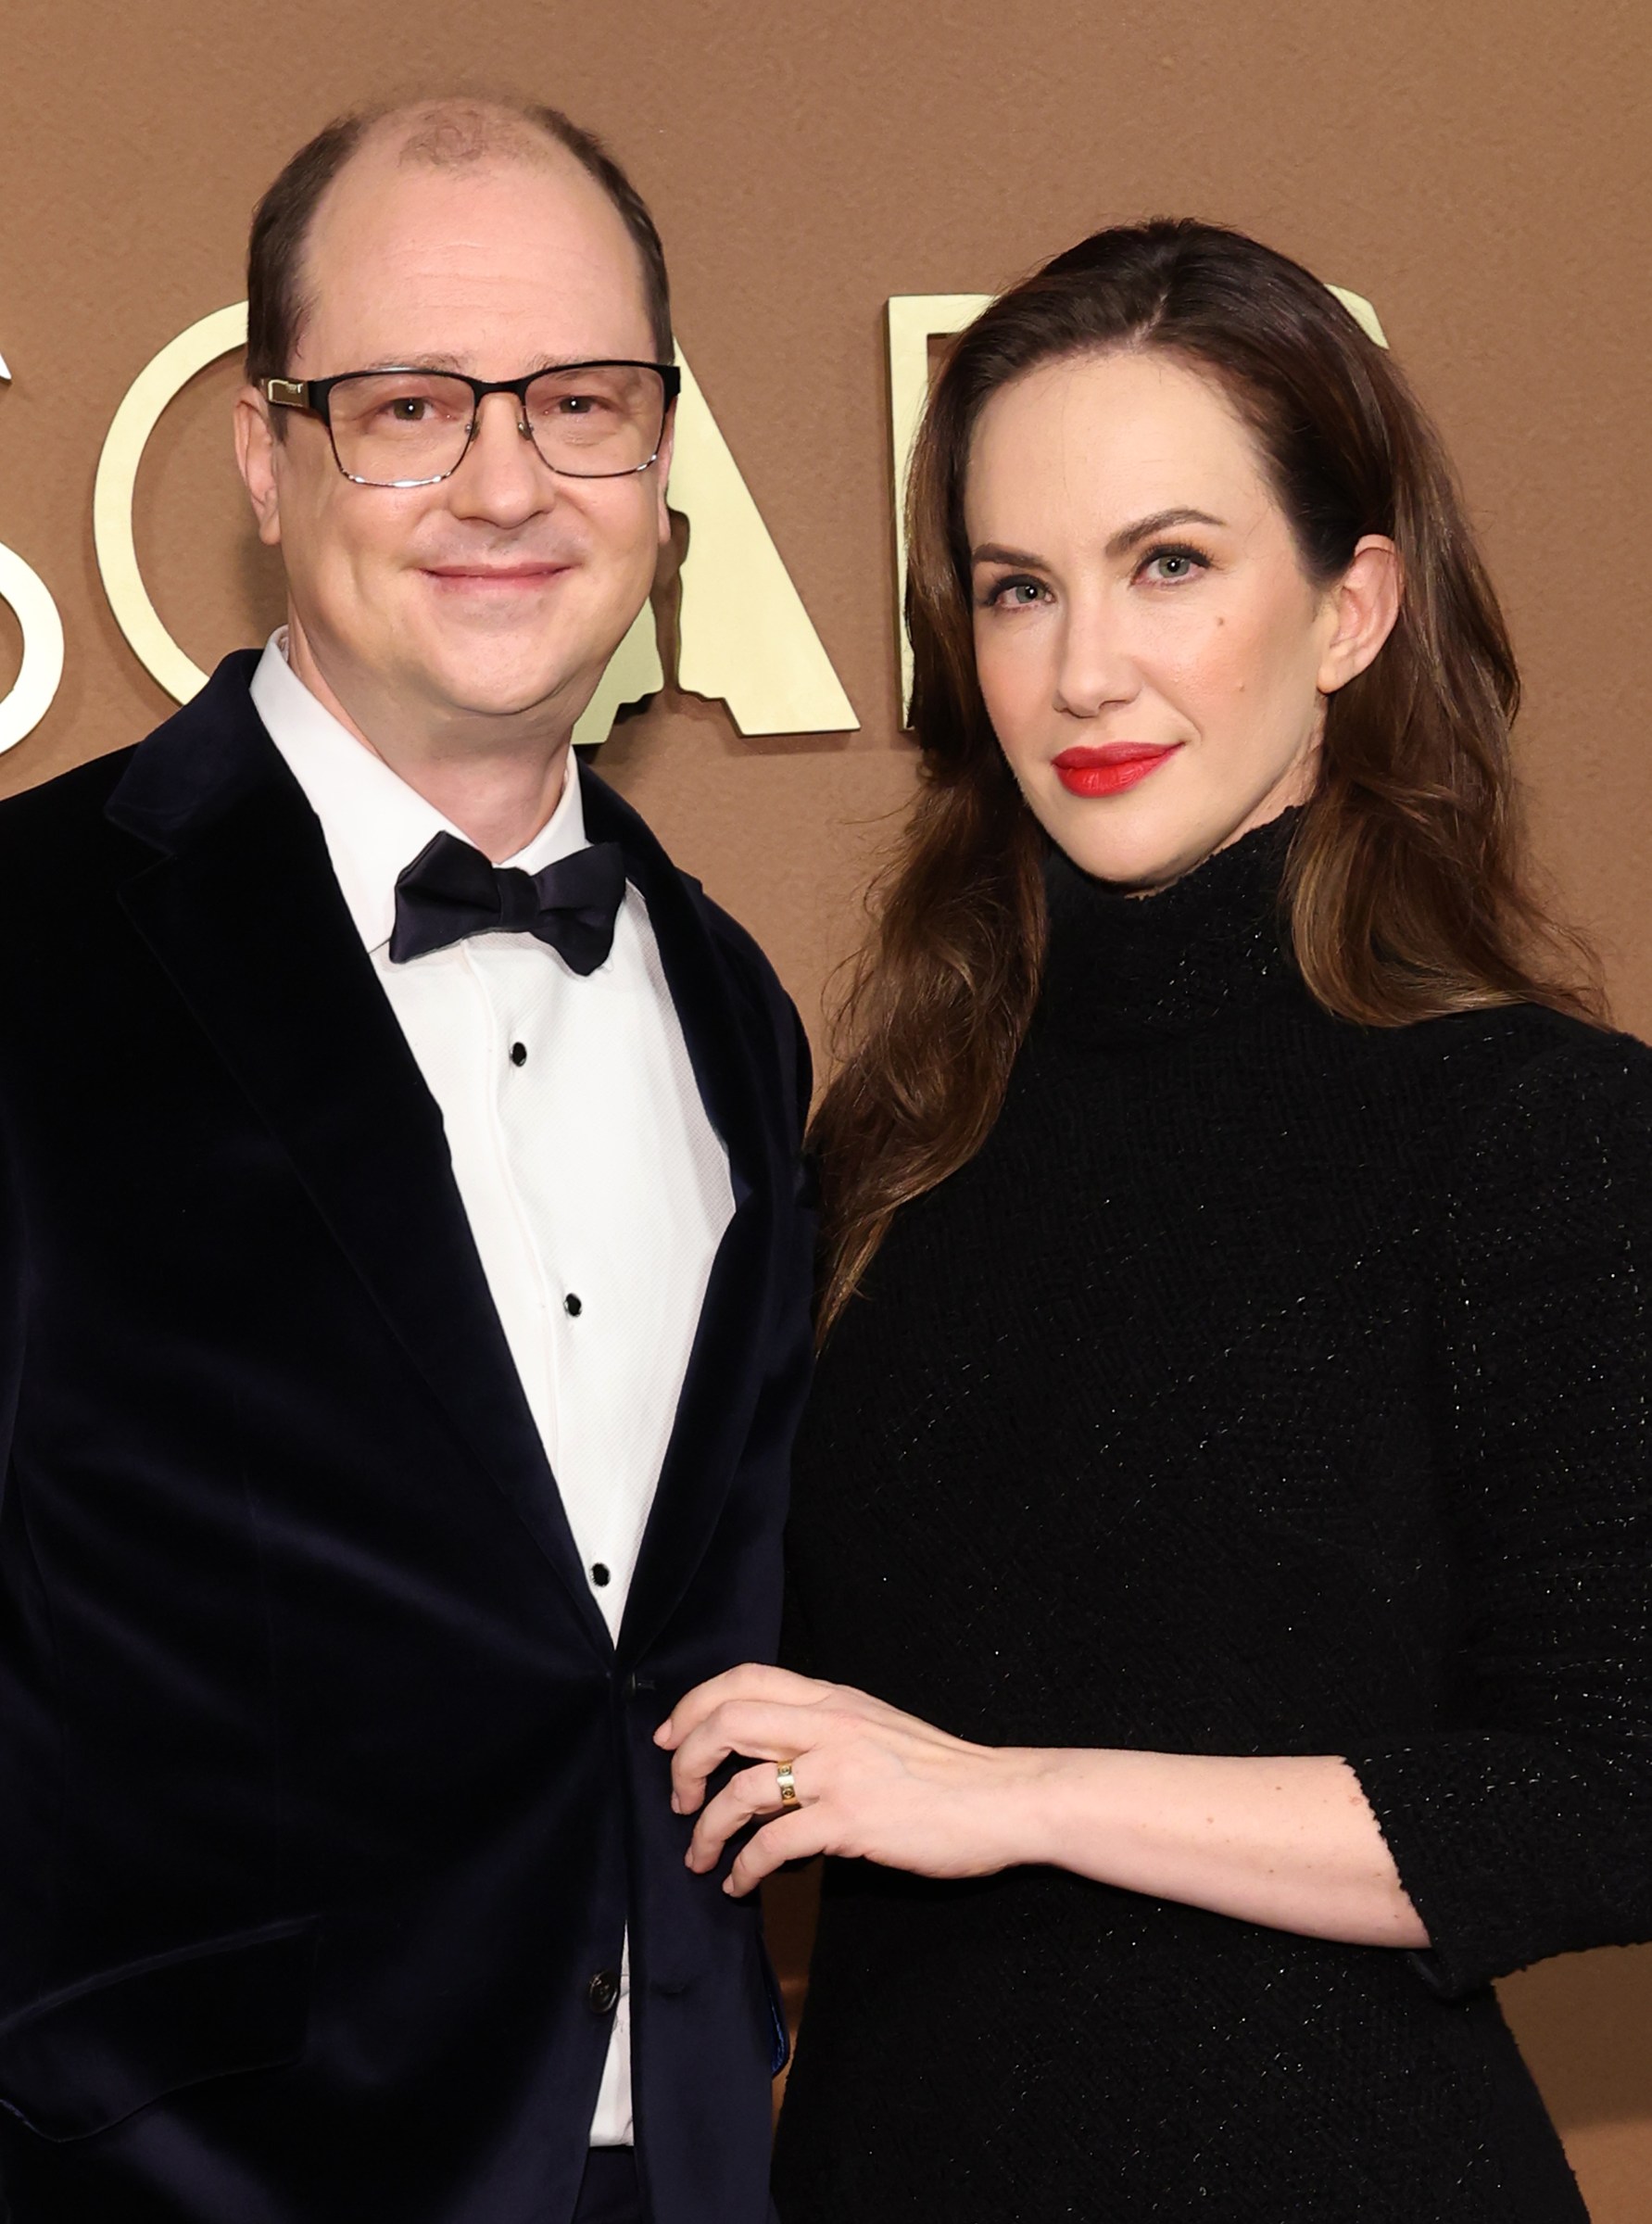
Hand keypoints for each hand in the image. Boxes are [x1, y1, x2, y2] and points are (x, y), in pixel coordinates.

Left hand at [654, 1663, 1042, 1896]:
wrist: (999, 1798)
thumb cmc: (942, 1770)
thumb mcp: (877, 1726)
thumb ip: (827, 1728)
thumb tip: (770, 1756)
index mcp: (835, 1698)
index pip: (745, 1678)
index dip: (694, 1703)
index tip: (671, 1736)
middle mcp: (829, 1725)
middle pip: (725, 1722)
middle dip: (685, 1761)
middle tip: (679, 1797)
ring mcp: (837, 1772)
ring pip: (739, 1789)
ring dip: (706, 1827)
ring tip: (700, 1855)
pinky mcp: (848, 1821)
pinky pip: (773, 1844)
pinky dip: (745, 1868)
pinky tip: (742, 1883)